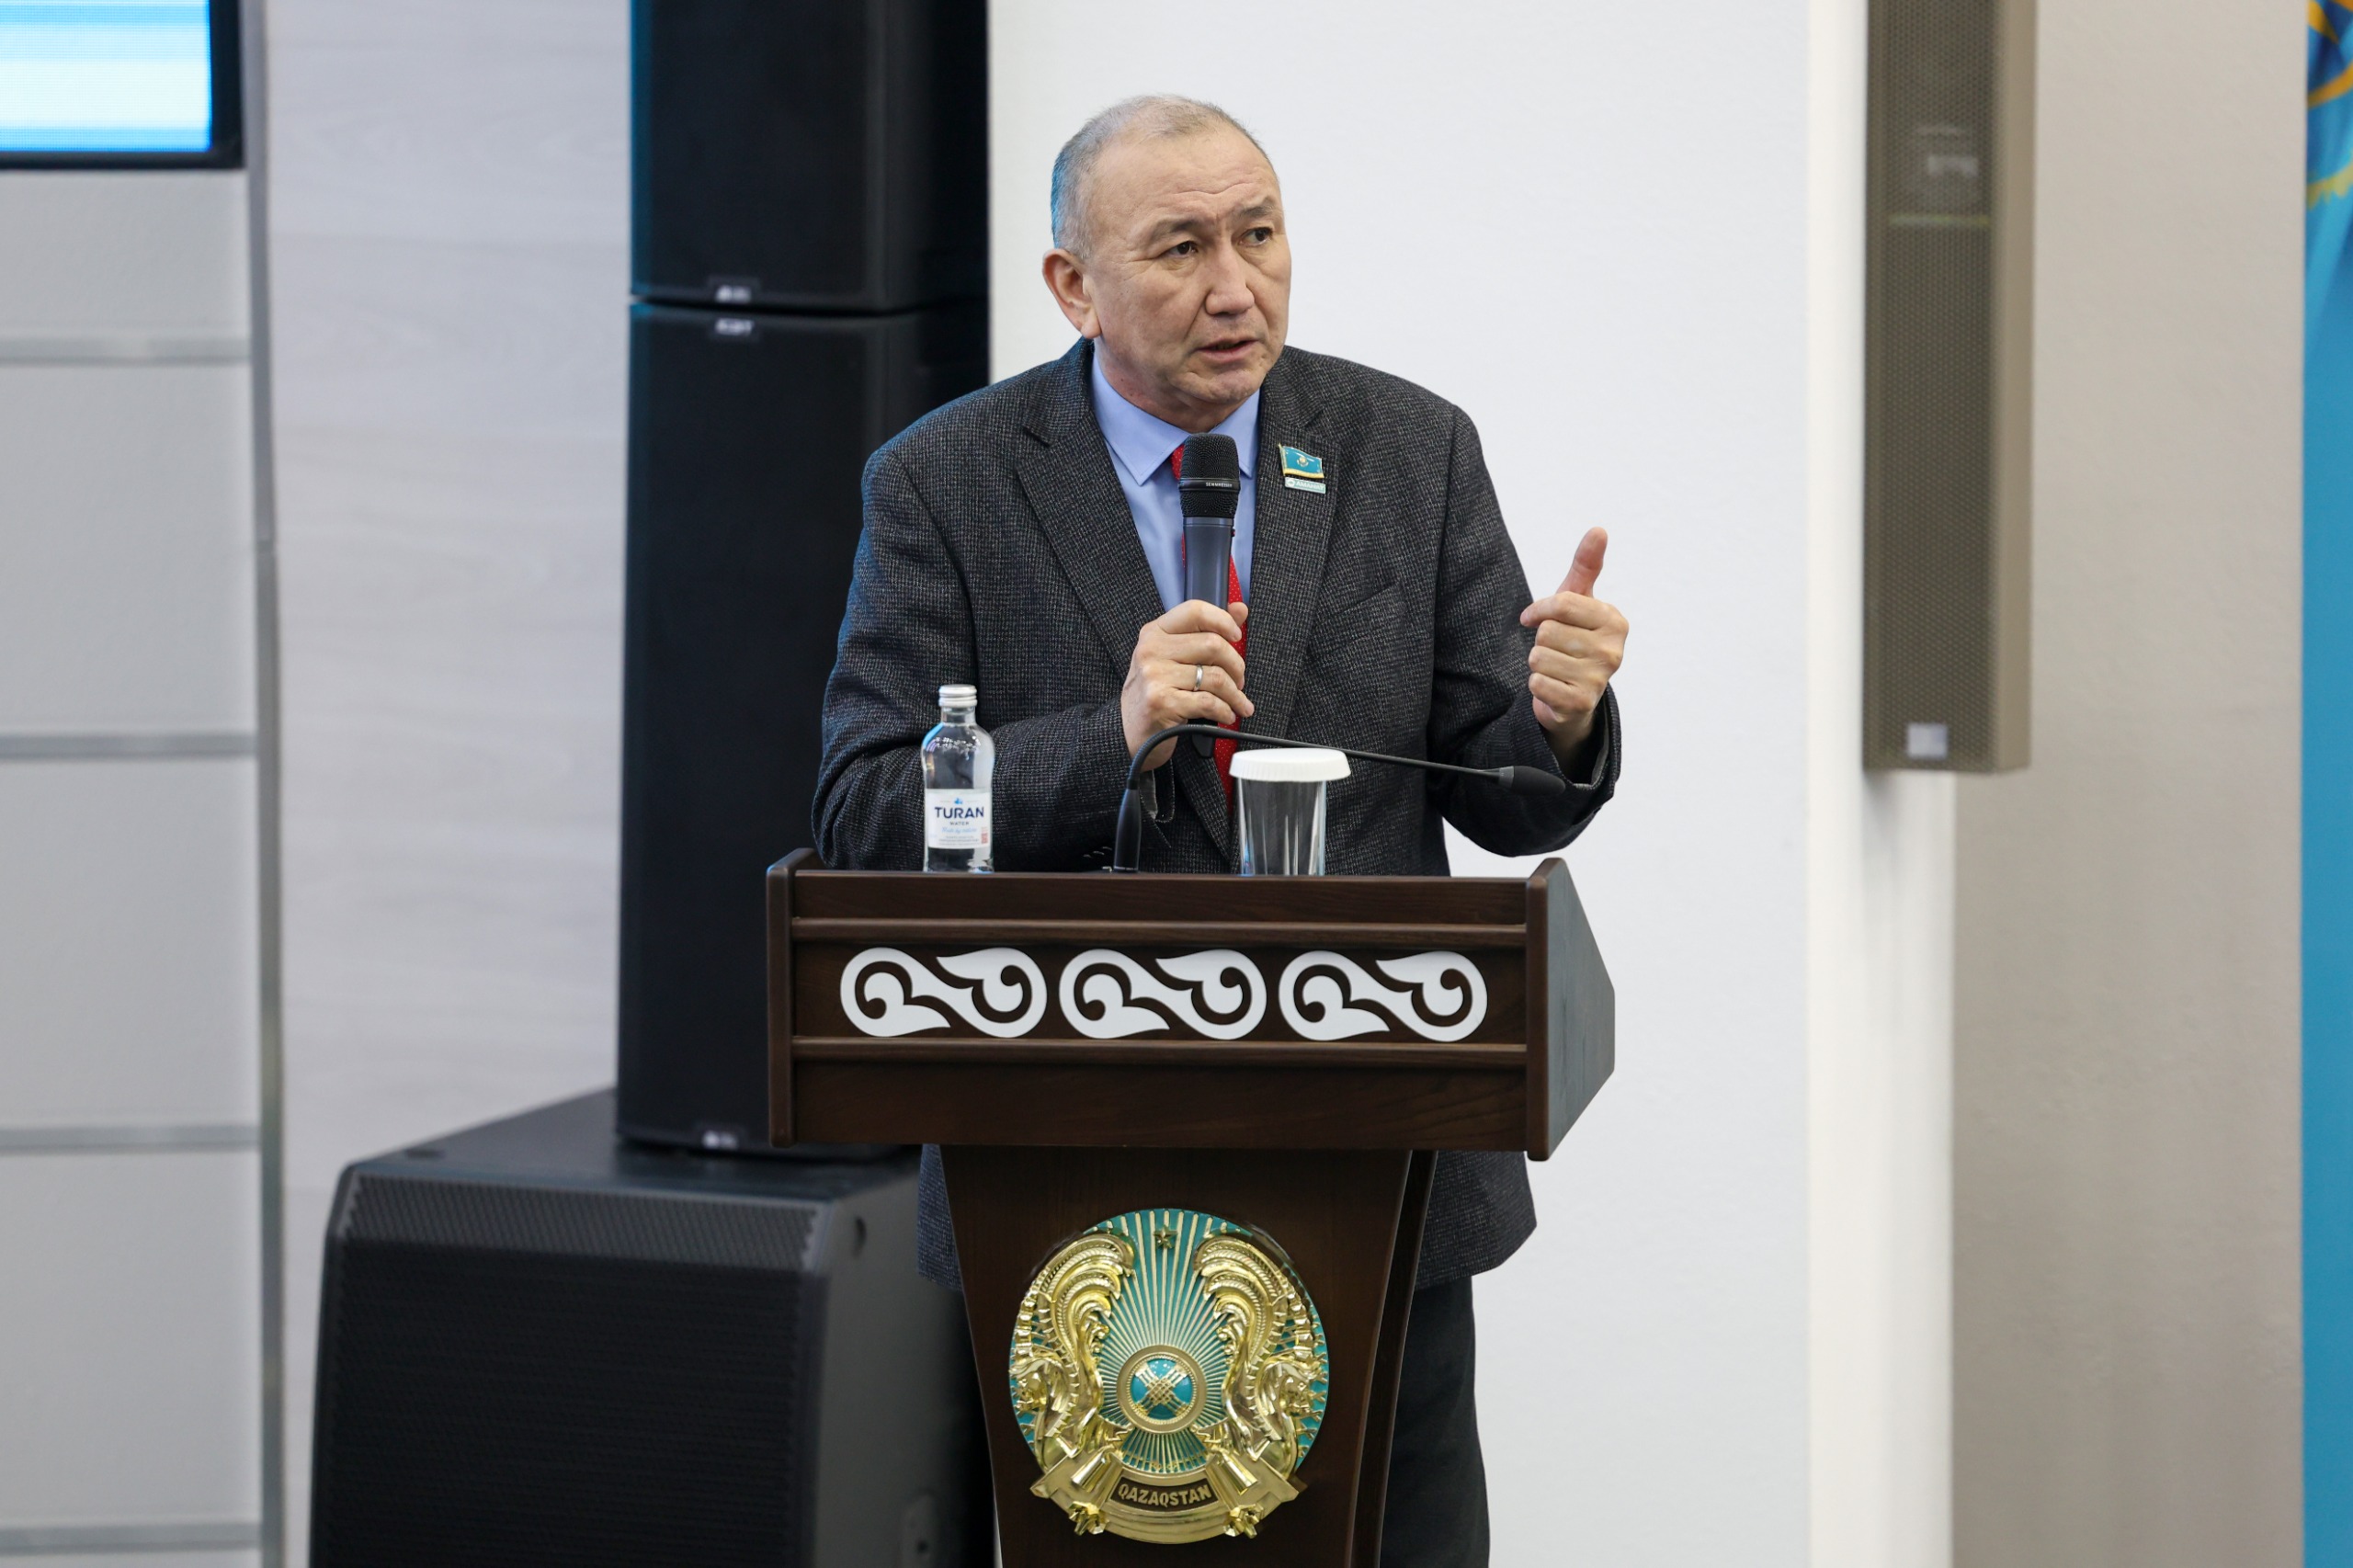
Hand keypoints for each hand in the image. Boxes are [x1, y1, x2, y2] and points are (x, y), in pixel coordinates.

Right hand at [1122, 600, 1252, 769]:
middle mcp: (1151, 650)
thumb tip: (1240, 609)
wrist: (1128, 729)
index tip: (1236, 635)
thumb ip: (1206, 631)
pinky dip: (1225, 710)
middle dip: (1236, 666)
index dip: (1223, 620)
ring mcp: (1154, 676)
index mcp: (1155, 632)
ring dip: (1235, 694)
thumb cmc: (1157, 690)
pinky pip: (1208, 702)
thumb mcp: (1174, 656)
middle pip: (1213, 644)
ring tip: (1237, 703)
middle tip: (1239, 680)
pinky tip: (1227, 714)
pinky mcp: (1161, 702)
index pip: (1195, 611)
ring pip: (1215, 677)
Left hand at [1519, 528, 1627, 762]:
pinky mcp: (1580, 704)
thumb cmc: (1573, 638)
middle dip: (1542, 641)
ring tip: (1555, 668)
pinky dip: (1537, 686)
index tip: (1533, 618)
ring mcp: (1600, 679)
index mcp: (1615, 620)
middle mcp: (1614, 651)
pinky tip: (1553, 688)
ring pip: (1539, 658)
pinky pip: (1537, 684)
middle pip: (1548, 632)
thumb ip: (1586, 565)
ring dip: (1538, 664)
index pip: (1561, 604)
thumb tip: (1599, 529)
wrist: (1572, 695)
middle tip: (1556, 650)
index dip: (1538, 610)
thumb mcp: (1578, 600)